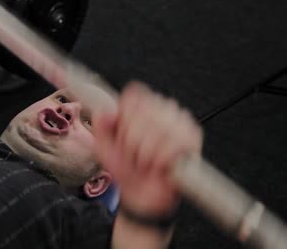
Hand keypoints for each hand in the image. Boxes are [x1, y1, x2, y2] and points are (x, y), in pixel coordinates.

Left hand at [93, 82, 202, 216]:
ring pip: (157, 130)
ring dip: (145, 154)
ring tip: (146, 161)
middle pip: (141, 115)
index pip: (132, 98)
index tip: (121, 137)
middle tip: (134, 155)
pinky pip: (173, 144)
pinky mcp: (192, 137)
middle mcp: (162, 106)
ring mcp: (179, 120)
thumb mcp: (104, 146)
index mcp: (141, 103)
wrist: (141, 194)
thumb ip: (100, 126)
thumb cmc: (125, 166)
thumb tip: (107, 110)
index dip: (124, 120)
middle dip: (131, 142)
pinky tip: (159, 166)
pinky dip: (161, 160)